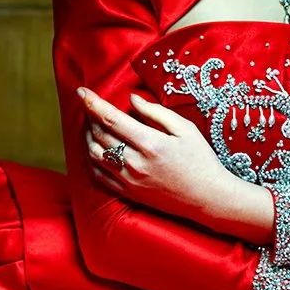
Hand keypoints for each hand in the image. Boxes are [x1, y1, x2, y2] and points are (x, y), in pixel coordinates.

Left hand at [78, 86, 261, 226]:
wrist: (207, 197)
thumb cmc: (201, 160)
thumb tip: (132, 100)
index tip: (81, 91)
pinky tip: (95, 148)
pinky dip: (91, 159)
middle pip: (99, 135)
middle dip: (90, 116)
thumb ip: (156, 112)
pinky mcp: (128, 193)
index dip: (93, 103)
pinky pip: (99, 175)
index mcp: (150, 143)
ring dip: (88, 136)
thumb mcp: (185, 130)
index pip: (111, 119)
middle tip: (89, 105)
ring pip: (95, 154)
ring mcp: (129, 180)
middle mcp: (135, 163)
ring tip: (91, 124)